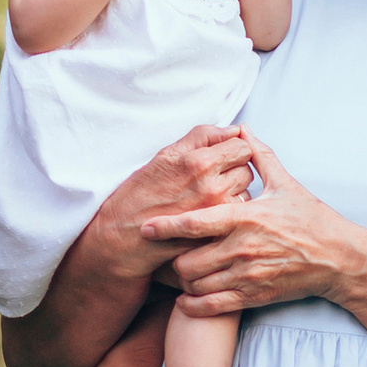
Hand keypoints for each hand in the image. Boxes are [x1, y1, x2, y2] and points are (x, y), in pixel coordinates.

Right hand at [107, 121, 262, 267]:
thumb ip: (203, 137)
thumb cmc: (138, 196)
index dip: (232, 150)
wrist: (119, 237)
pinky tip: (209, 217)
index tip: (221, 156)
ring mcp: (215, 215)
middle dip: (234, 171)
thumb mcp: (165, 155)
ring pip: (246, 195)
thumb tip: (233, 129)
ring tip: (208, 199)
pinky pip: (237, 219)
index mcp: (198, 163)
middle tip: (212, 178)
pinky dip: (228, 216)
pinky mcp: (215, 236)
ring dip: (234, 195)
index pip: (241, 146)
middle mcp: (211, 188)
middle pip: (247, 170)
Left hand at [145, 138, 366, 315]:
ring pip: (197, 284)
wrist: (338, 257)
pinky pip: (214, 306)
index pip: (197, 223)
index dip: (167, 226)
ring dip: (183, 281)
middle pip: (188, 260)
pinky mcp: (255, 296)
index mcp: (246, 217)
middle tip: (168, 253)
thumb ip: (260, 156)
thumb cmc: (312, 218)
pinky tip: (188, 299)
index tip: (145, 227)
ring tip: (179, 273)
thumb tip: (242, 130)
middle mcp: (243, 248)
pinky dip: (194, 305)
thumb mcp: (286, 183)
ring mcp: (248, 275)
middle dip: (172, 258)